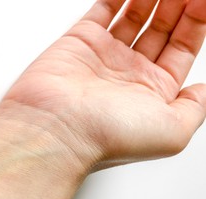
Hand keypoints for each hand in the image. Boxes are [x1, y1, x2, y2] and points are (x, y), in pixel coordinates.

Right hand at [5, 0, 205, 170]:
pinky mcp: (80, 41)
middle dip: (177, 5)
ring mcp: (104, 55)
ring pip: (134, 15)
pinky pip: (104, 8)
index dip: (197, 22)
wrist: (57, 129)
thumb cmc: (107, 136)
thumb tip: (202, 91)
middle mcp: (128, 73)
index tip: (203, 0)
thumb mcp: (173, 133)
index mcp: (151, 92)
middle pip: (161, 28)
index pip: (181, 48)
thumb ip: (195, 108)